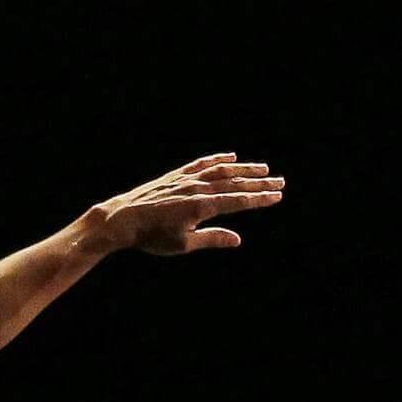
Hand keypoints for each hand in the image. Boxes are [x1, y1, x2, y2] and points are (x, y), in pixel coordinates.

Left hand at [90, 153, 284, 255]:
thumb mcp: (183, 244)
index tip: (278, 196)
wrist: (120, 219)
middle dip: (260, 183)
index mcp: (203, 206)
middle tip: (280, 182)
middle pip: (236, 183)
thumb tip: (237, 240)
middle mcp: (198, 188)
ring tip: (263, 169)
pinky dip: (217, 159)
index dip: (260, 199)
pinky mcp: (175, 175)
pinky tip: (230, 157)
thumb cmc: (151, 236)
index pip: (239, 201)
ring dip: (244, 169)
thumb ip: (212, 239)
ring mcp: (186, 179)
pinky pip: (201, 164)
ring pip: (222, 170)